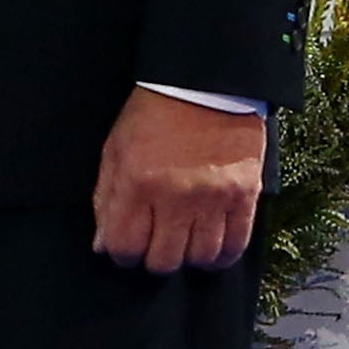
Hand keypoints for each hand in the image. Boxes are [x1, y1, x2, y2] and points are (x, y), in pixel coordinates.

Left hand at [92, 87, 264, 273]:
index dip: (122, 256)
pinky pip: (237, 244)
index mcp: (137, 184)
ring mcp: (214, 198)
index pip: (125, 245)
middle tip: (153, 250)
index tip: (125, 252)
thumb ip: (106, 200)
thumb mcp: (114, 151)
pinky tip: (211, 251)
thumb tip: (103, 244)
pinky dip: (222, 255)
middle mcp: (176, 197)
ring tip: (182, 248)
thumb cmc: (152, 117)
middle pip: (163, 260)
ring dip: (187, 260)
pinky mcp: (245, 195)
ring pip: (200, 257)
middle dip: (153, 261)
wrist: (205, 87)